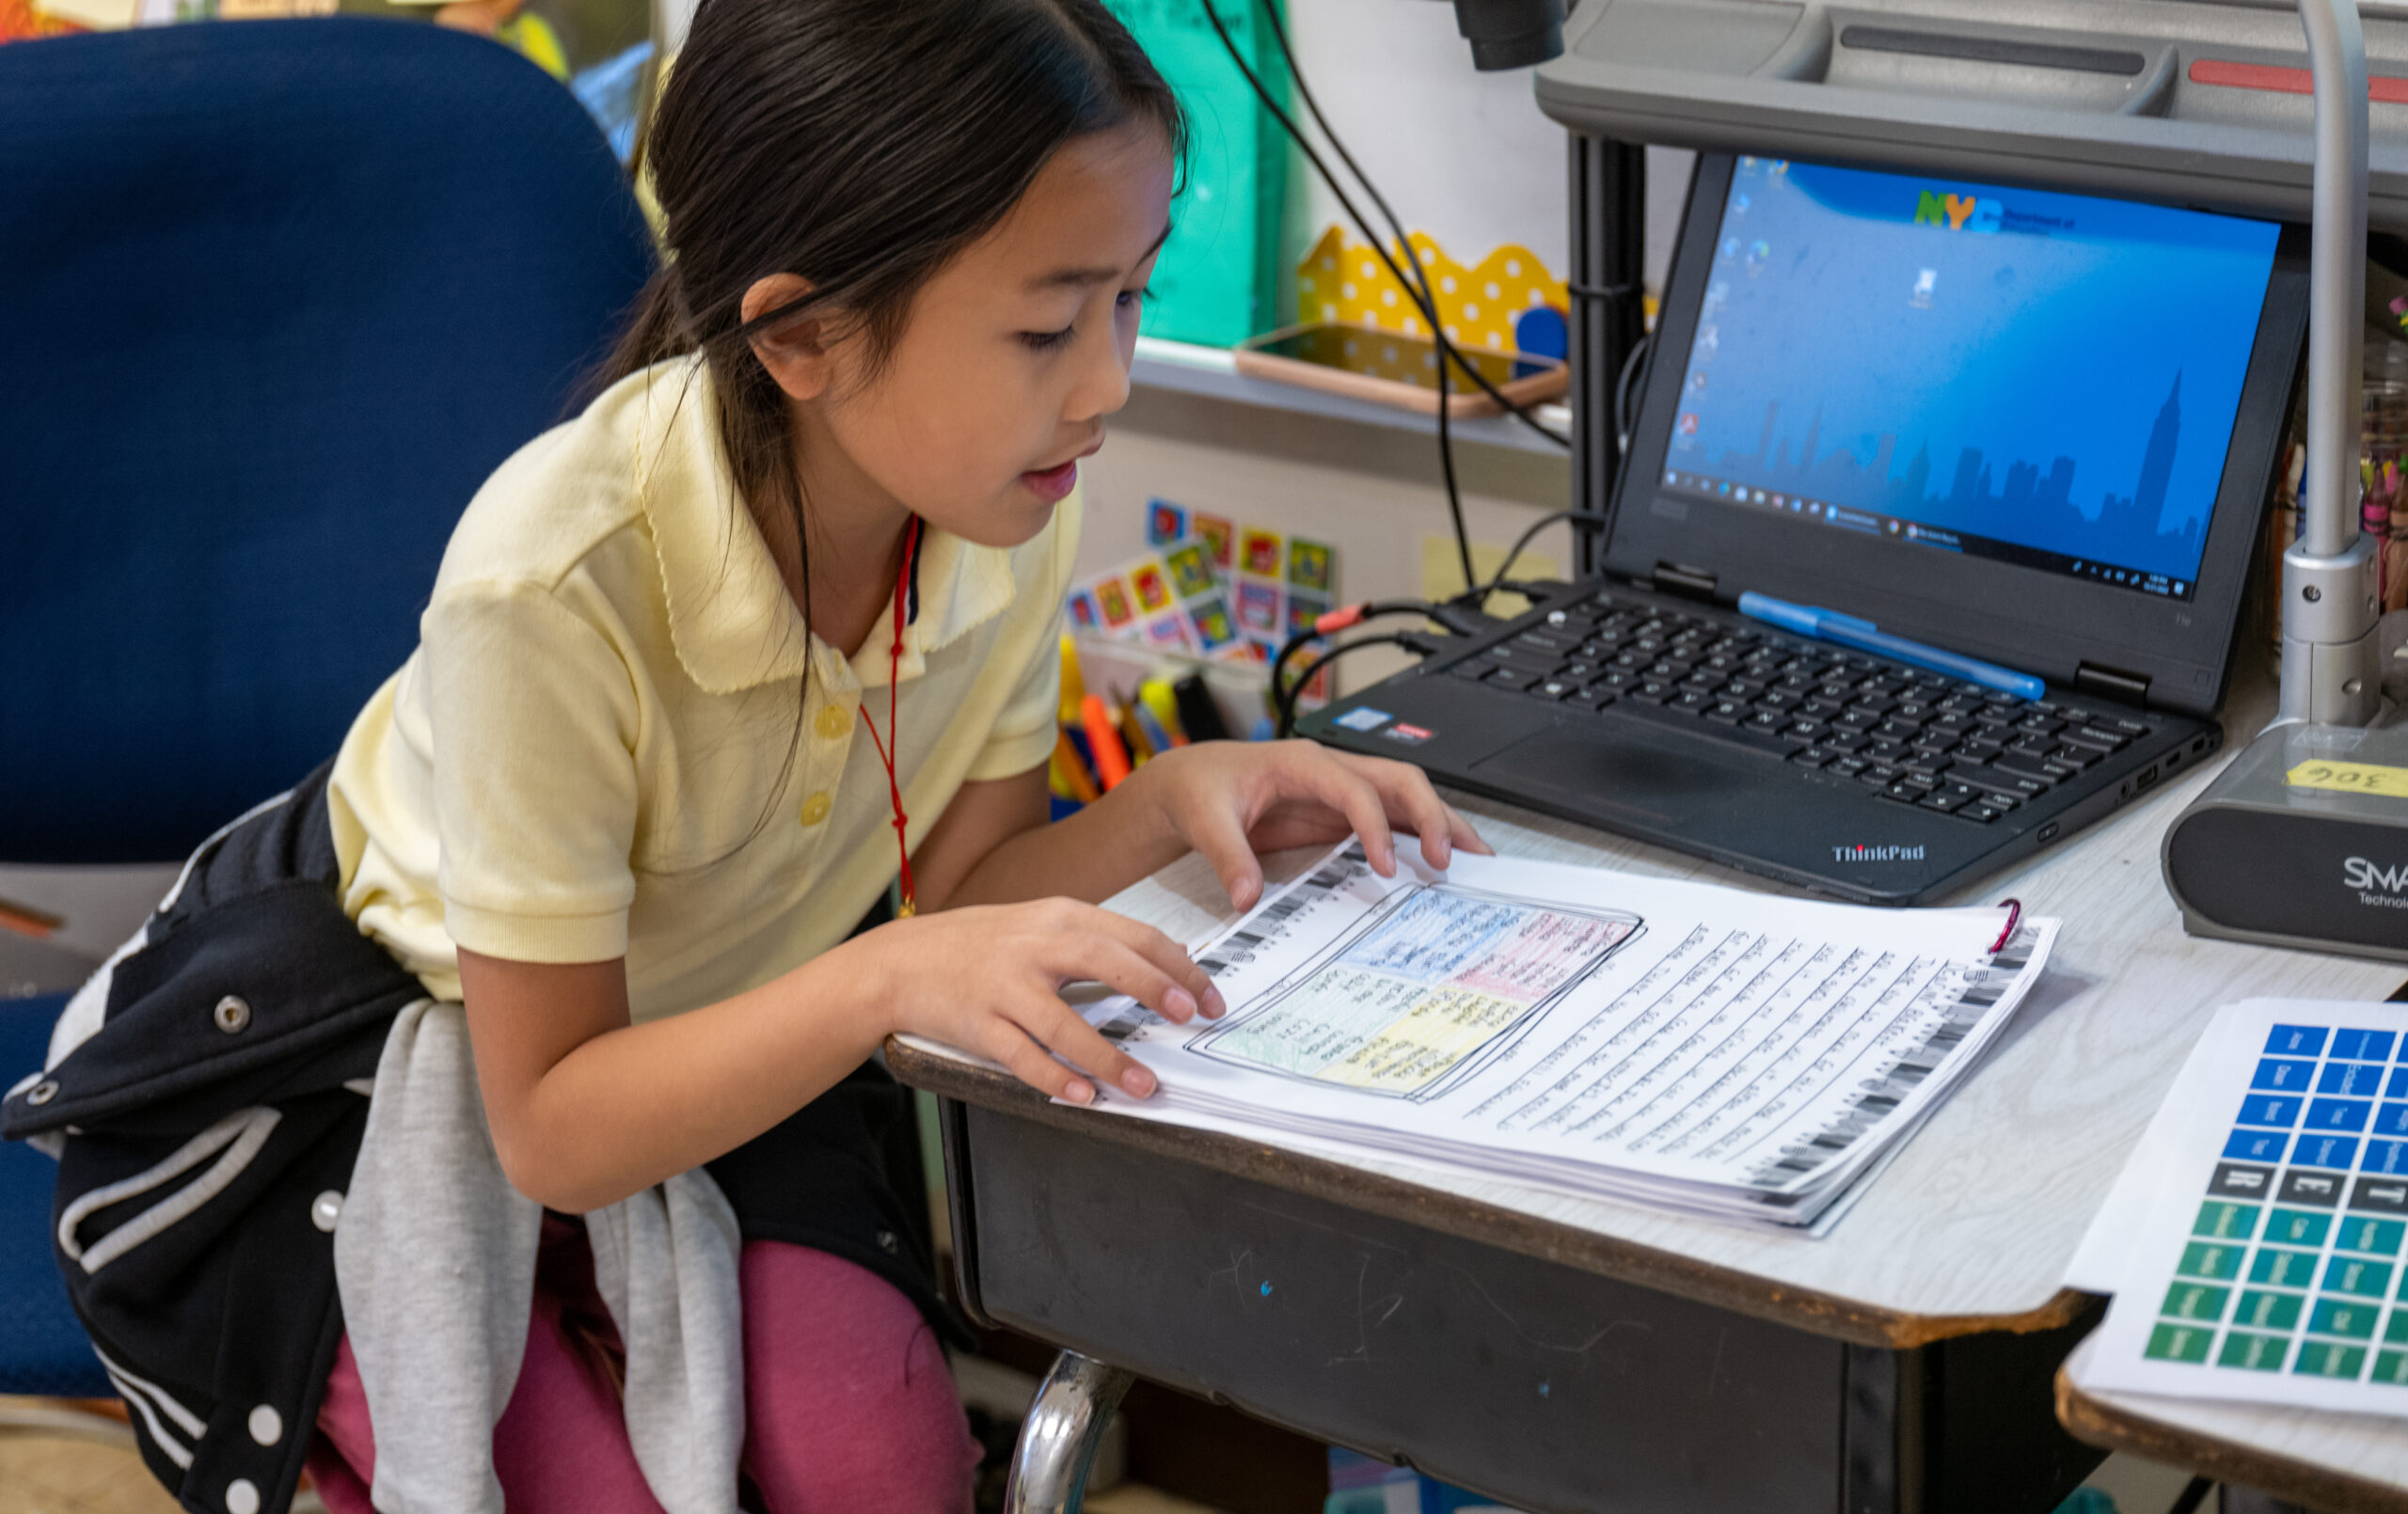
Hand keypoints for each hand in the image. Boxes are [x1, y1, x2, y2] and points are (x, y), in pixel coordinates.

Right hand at [854, 899, 1224, 1103]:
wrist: (901, 961)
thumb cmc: (981, 945)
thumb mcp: (1039, 925)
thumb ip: (1094, 941)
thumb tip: (1163, 963)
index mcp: (1058, 918)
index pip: (1132, 935)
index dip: (1177, 965)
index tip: (1209, 995)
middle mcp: (1034, 946)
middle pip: (1105, 961)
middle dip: (1156, 988)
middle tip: (1193, 1017)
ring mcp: (1003, 986)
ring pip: (1063, 1022)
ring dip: (1109, 1056)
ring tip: (1143, 1084)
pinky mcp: (977, 1023)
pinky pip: (1022, 1056)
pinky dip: (1055, 1077)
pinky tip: (1083, 1095)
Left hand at [1126, 741, 1490, 910]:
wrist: (1190, 784)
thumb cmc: (1200, 790)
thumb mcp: (1205, 820)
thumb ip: (1228, 856)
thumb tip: (1247, 897)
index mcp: (1303, 763)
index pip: (1356, 789)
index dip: (1375, 826)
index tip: (1385, 866)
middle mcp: (1332, 770)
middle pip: (1400, 780)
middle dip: (1431, 815)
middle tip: (1447, 859)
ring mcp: (1342, 791)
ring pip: (1408, 797)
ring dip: (1442, 824)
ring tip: (1476, 858)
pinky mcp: (1343, 814)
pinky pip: (1394, 819)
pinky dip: (1424, 836)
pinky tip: (1446, 859)